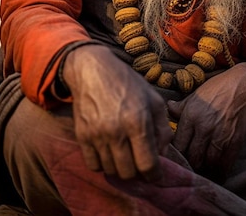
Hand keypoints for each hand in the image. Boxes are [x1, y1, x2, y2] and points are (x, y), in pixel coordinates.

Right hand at [62, 45, 172, 180]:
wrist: (93, 70)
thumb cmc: (128, 83)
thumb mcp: (153, 99)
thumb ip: (163, 129)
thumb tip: (163, 155)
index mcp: (138, 121)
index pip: (148, 165)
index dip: (155, 175)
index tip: (156, 174)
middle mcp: (116, 130)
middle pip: (129, 173)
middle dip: (137, 172)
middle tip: (139, 162)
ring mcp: (97, 134)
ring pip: (111, 171)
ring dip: (120, 167)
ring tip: (124, 154)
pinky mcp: (82, 136)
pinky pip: (93, 165)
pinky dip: (103, 164)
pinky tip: (109, 151)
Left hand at [167, 60, 245, 178]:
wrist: (245, 84)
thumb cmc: (219, 87)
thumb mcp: (196, 94)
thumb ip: (181, 106)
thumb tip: (168, 109)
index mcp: (191, 115)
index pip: (178, 144)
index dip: (176, 155)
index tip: (177, 160)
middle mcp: (204, 127)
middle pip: (192, 157)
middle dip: (189, 166)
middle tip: (188, 170)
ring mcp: (220, 135)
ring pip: (208, 164)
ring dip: (204, 171)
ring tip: (202, 173)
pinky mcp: (235, 141)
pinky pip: (225, 165)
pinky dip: (220, 173)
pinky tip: (217, 174)